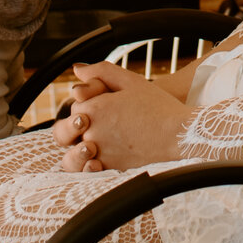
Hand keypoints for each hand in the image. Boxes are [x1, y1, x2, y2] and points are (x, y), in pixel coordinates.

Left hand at [49, 62, 192, 171]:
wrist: (179, 133)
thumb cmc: (157, 106)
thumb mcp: (130, 81)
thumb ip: (101, 71)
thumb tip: (77, 70)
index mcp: (94, 108)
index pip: (75, 107)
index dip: (86, 105)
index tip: (104, 105)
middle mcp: (92, 131)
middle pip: (63, 132)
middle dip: (72, 129)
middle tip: (88, 125)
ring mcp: (100, 152)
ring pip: (70, 158)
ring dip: (75, 152)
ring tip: (91, 147)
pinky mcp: (111, 168)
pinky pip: (88, 173)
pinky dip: (89, 168)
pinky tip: (100, 160)